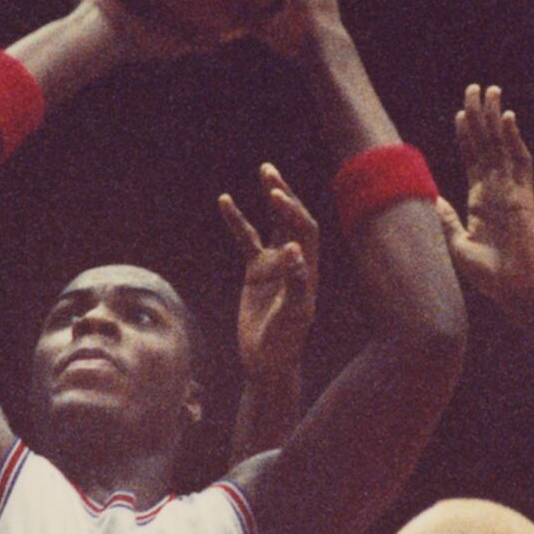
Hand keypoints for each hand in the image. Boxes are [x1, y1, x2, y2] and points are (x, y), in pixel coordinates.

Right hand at [220, 165, 319, 373]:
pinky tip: (225, 202)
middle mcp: (296, 261)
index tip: (276, 198)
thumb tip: (293, 249)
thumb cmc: (284, 342)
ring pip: (275, 224)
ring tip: (264, 172)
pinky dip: (237, 222)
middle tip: (269, 172)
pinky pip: (247, 239)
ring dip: (270, 199)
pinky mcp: (257, 271)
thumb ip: (295, 282)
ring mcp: (276, 264)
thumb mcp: (292, 315)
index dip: (292, 212)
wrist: (267, 361)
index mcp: (308, 268)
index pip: (304, 230)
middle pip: (294, 219)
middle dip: (284, 194)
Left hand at [439, 84, 533, 308]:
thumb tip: (430, 200)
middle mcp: (497, 190)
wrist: (517, 291)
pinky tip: (507, 118)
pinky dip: (514, 140)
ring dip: (496, 118)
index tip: (461, 113)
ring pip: (504, 145)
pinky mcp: (524, 197)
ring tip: (491, 91)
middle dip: (481, 116)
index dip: (466, 135)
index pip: (473, 159)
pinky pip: (520, 162)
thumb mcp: (458, 244)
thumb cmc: (490, 275)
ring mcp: (512, 191)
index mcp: (480, 200)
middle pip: (487, 144)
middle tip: (475, 87)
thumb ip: (446, 220)